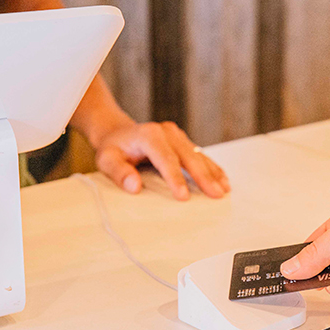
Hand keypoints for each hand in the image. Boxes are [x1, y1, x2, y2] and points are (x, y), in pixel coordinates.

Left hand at [93, 120, 229, 200]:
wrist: (118, 132)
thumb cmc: (114, 148)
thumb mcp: (107, 160)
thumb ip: (119, 172)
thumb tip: (134, 185)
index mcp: (149, 135)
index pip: (166, 159)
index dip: (176, 178)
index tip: (183, 196)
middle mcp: (167, 132)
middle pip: (188, 156)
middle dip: (203, 177)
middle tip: (215, 194)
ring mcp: (177, 136)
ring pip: (198, 155)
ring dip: (212, 173)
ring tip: (223, 190)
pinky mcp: (183, 141)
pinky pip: (200, 154)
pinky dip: (212, 168)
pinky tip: (222, 179)